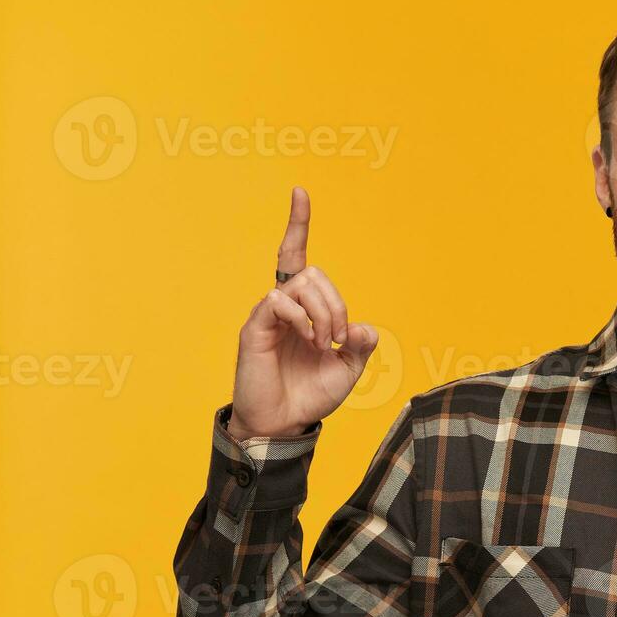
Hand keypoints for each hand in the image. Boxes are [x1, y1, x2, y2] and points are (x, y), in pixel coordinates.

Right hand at [226, 187, 379, 440]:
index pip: (298, 258)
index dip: (298, 225)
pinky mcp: (254, 328)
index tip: (299, 192)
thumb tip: (362, 326)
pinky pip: (278, 301)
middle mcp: (284, 306)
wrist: (284, 424)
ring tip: (324, 342)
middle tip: (338, 336)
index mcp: (305, 310)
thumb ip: (360, 345)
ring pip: (300, 284)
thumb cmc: (311, 395)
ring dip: (323, 311)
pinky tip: (310, 340)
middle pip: (312, 272)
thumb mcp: (348, 370)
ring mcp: (267, 316)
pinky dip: (302, 317)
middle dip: (335, 301)